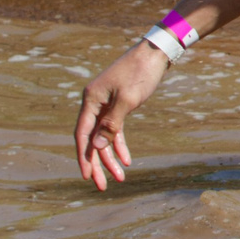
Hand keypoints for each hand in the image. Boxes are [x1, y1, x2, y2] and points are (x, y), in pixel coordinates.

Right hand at [73, 41, 171, 190]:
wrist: (156, 51)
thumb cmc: (141, 72)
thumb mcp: (127, 100)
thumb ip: (111, 124)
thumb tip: (96, 148)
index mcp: (91, 100)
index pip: (82, 135)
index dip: (83, 157)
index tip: (86, 177)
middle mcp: (94, 103)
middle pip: (91, 139)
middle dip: (97, 164)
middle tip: (102, 187)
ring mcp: (105, 104)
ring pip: (103, 137)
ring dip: (110, 157)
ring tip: (120, 177)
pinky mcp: (118, 104)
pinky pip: (114, 130)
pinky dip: (119, 144)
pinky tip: (126, 160)